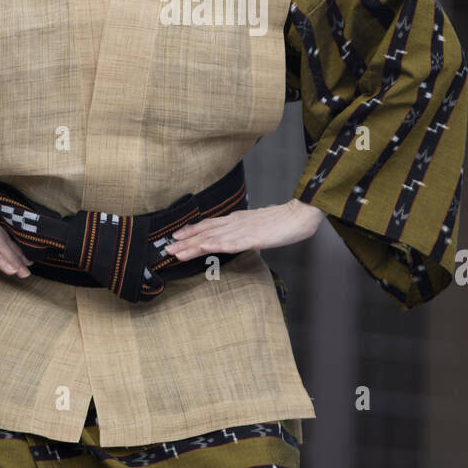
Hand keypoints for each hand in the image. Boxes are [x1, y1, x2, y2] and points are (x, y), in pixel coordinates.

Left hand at [162, 199, 325, 260]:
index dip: (191, 231)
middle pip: (204, 231)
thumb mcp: (259, 226)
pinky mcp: (251, 237)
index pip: (209, 225)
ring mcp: (242, 229)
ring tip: (176, 252)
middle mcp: (235, 222)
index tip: (175, 237)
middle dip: (184, 240)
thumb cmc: (283, 221)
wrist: (300, 214)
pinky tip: (202, 249)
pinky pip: (229, 242)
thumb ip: (245, 231)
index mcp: (237, 219)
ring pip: (211, 237)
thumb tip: (235, 239)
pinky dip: (213, 245)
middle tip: (166, 248)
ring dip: (192, 245)